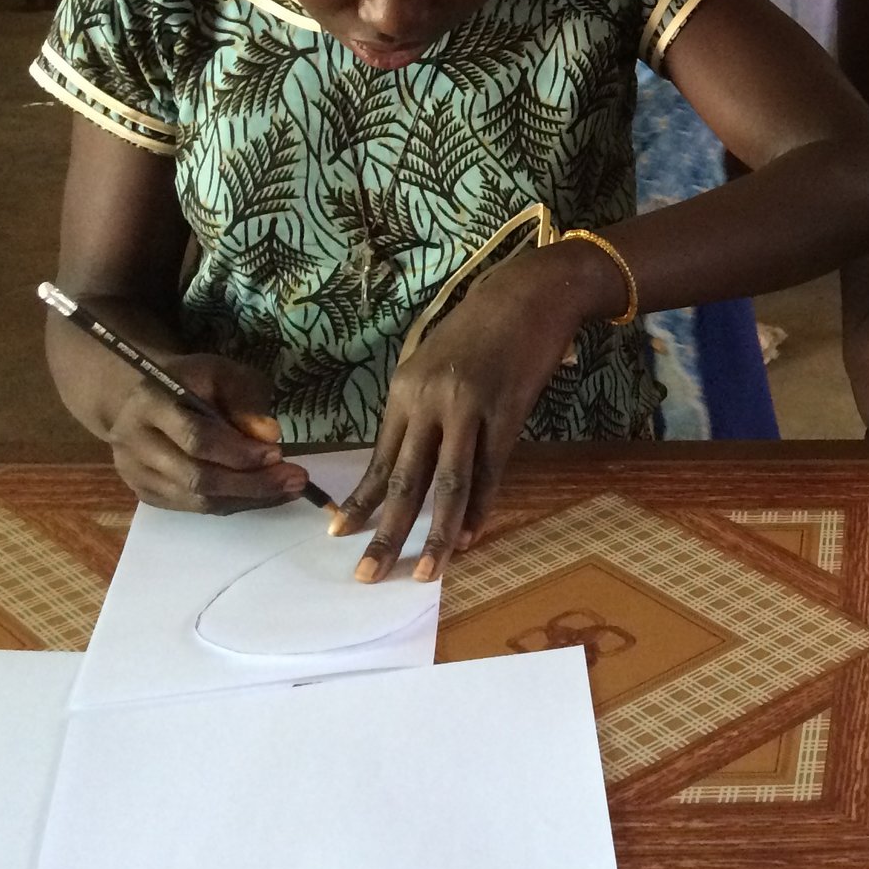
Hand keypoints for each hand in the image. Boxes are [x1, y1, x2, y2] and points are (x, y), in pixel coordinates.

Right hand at [104, 353, 307, 514]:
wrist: (146, 396)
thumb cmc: (192, 381)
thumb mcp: (223, 372)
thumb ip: (245, 398)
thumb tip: (268, 435)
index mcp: (150, 404)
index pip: (196, 439)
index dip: (238, 452)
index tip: (278, 453)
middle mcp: (134, 444)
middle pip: (196, 477)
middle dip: (251, 483)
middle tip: (295, 481)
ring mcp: (135, 474)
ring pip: (196, 500)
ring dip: (247, 498)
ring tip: (288, 490)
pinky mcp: (145, 493)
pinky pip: (193, 509)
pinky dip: (232, 504)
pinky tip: (263, 495)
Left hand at [333, 242, 607, 581]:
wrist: (528, 292)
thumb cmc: (482, 328)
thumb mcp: (436, 364)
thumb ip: (423, 408)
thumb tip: (412, 460)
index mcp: (404, 390)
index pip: (379, 459)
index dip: (360, 500)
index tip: (340, 534)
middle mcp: (429, 401)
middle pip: (404, 479)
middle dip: (385, 532)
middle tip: (367, 575)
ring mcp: (468, 406)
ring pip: (447, 483)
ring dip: (437, 533)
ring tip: (425, 571)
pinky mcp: (506, 411)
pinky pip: (490, 469)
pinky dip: (481, 506)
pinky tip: (472, 535)